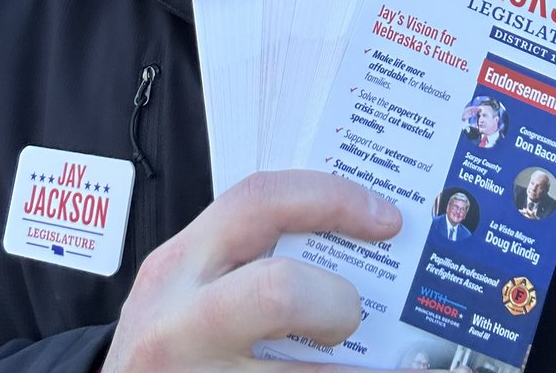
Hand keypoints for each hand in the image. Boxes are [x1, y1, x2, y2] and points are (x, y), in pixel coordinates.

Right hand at [102, 168, 402, 371]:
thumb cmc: (169, 348)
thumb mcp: (185, 292)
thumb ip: (243, 261)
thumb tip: (349, 244)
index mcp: (177, 267)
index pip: (259, 201)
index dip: (331, 199)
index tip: (385, 219)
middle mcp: (178, 325)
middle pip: (279, 291)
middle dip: (337, 303)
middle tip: (351, 318)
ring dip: (356, 372)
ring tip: (377, 368)